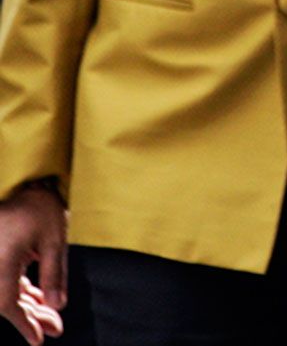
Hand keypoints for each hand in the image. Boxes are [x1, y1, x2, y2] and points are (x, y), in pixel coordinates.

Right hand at [0, 186, 66, 343]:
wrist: (21, 179)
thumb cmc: (39, 206)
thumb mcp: (54, 239)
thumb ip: (54, 274)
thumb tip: (58, 305)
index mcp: (1, 262)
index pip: (7, 304)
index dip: (24, 325)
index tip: (39, 340)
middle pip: (6, 302)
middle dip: (31, 318)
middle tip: (54, 329)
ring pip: (6, 293)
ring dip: (27, 306)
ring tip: (51, 318)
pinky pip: (5, 281)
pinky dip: (21, 292)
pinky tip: (38, 301)